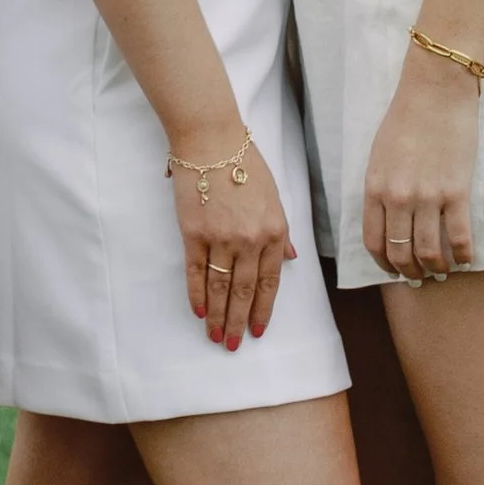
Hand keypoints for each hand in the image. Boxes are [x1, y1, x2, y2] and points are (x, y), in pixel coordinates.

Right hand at [166, 123, 294, 346]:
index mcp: (274, 232)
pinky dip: (196, 293)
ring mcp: (221, 238)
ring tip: (215, 336)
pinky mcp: (194, 232)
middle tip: (232, 345)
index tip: (257, 331)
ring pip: (220, 287)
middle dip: (238, 321)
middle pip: (243, 291)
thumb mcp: (275, 197)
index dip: (262, 310)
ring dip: (218, 315)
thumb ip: (282, 233)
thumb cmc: (245, 163)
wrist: (211, 139)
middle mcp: (250, 240)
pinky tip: (197, 310)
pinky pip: (196, 271)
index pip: (269, 283)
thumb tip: (290, 260)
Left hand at [364, 50, 480, 280]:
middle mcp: (398, 197)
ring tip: (443, 270)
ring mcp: (428, 197)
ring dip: (437, 268)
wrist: (435, 91)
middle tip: (420, 276)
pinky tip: (466, 259)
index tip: (393, 269)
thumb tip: (389, 219)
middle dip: (410, 271)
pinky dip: (464, 256)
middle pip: (401, 252)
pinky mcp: (457, 192)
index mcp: (374, 186)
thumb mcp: (379, 154)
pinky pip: (460, 238)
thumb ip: (381, 187)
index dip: (384, 262)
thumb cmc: (405, 117)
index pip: (374, 240)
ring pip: (430, 252)